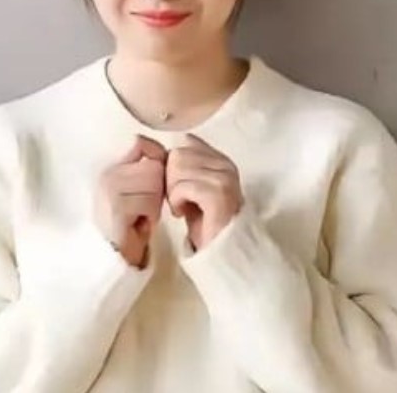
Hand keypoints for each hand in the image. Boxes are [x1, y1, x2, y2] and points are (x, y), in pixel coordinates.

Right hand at [95, 135, 166, 267]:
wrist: (112, 257)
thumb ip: (147, 170)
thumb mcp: (138, 191)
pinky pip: (150, 202)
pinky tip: (139, 225)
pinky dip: (151, 215)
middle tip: (146, 207)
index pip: (140, 143)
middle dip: (159, 188)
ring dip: (156, 203)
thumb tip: (169, 154)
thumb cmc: (130, 224)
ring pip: (155, 183)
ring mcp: (110, 189)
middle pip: (154, 166)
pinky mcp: (116, 207)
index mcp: (112, 166)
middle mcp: (108, 174)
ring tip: (142, 216)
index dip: (157, 156)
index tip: (161, 177)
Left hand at [166, 134, 242, 250]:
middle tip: (180, 200)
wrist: (222, 253)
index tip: (180, 187)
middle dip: (170, 178)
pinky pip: (182, 187)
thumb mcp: (195, 187)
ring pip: (177, 168)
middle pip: (178, 154)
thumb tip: (178, 143)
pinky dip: (175, 202)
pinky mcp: (218, 195)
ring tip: (182, 207)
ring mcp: (224, 179)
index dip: (174, 165)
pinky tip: (182, 213)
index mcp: (222, 160)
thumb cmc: (205, 222)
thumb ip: (189, 165)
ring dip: (172, 192)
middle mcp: (226, 166)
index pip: (186, 143)